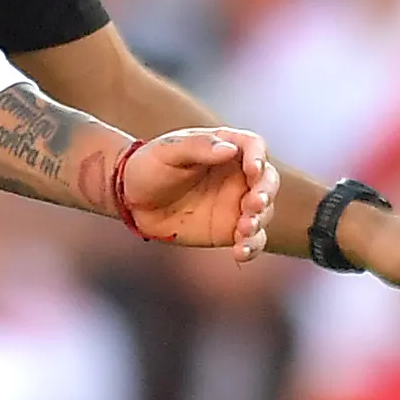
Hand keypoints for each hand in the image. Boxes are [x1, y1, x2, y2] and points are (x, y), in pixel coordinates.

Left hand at [118, 127, 277, 257]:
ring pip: (264, 212)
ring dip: (259, 221)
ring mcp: (237, 203)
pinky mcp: (230, 229)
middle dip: (265, 192)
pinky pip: (251, 239)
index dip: (258, 157)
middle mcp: (238, 174)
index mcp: (225, 147)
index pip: (254, 146)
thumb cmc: (149, 166)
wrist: (132, 200)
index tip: (252, 170)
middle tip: (253, 204)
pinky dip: (252, 246)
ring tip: (243, 229)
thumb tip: (229, 149)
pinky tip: (241, 252)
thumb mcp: (168, 150)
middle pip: (267, 180)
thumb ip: (198, 147)